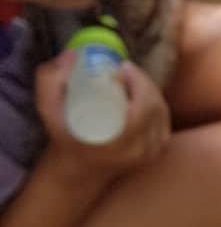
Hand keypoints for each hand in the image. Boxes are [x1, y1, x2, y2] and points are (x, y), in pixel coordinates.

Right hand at [35, 50, 171, 180]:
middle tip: (128, 70)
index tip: (123, 67)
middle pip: (155, 106)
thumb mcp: (49, 110)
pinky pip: (165, 124)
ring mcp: (149, 153)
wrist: (78, 171)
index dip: (138, 82)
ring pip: (162, 114)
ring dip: (151, 92)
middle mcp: (138, 150)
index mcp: (117, 141)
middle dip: (144, 82)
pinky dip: (158, 106)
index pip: (142, 106)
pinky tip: (147, 96)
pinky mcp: (155, 154)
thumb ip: (50, 80)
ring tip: (135, 80)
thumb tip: (73, 55)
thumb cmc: (63, 138)